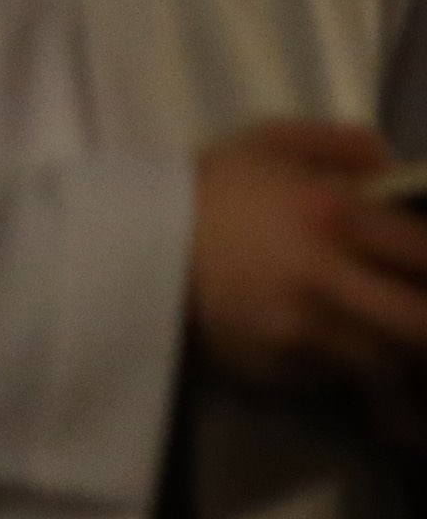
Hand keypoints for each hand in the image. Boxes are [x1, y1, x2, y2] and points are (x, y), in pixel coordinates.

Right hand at [190, 122, 426, 432]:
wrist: (122, 245)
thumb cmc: (203, 187)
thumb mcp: (271, 141)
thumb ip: (347, 146)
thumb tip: (396, 173)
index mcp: (332, 219)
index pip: (426, 253)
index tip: (426, 265)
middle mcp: (323, 283)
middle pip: (420, 325)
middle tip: (419, 318)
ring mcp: (295, 334)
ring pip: (382, 363)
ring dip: (395, 355)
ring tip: (388, 344)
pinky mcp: (269, 370)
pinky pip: (329, 378)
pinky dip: (342, 367)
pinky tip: (331, 346)